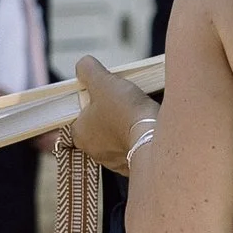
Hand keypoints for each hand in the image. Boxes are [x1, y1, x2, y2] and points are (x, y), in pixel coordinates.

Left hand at [68, 54, 156, 172]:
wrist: (152, 140)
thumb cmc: (124, 112)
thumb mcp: (103, 81)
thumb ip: (88, 70)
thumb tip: (82, 66)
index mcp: (79, 132)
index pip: (80, 113)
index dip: (93, 99)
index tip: (108, 92)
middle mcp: (93, 150)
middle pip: (100, 124)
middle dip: (112, 112)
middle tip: (125, 99)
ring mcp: (113, 161)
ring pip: (117, 136)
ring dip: (126, 125)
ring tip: (139, 112)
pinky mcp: (132, 166)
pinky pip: (133, 146)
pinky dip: (138, 136)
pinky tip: (147, 126)